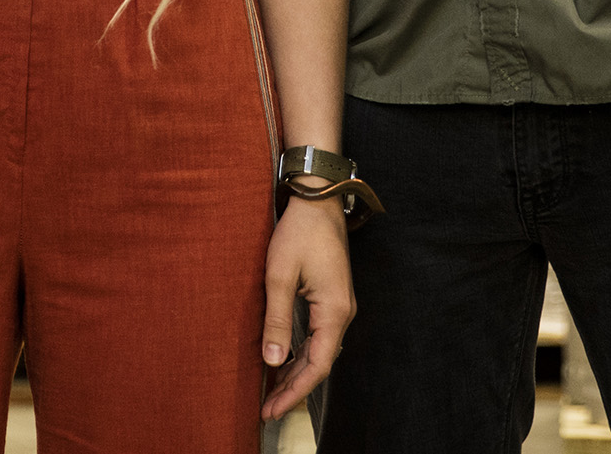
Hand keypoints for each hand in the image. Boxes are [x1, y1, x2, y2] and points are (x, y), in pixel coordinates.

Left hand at [259, 196, 354, 420]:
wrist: (318, 199)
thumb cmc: (299, 232)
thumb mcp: (279, 275)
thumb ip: (277, 320)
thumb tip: (273, 360)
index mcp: (334, 311)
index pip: (317, 366)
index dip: (294, 392)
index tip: (272, 409)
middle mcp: (343, 313)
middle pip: (320, 363)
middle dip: (294, 388)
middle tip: (268, 409)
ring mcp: (340, 305)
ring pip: (321, 351)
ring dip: (298, 372)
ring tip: (273, 392)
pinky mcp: (333, 298)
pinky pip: (320, 336)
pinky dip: (303, 353)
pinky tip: (286, 360)